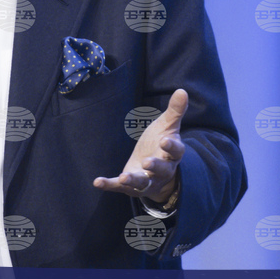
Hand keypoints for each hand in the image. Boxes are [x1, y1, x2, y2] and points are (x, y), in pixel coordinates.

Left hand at [93, 89, 186, 203]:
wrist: (156, 172)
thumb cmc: (161, 144)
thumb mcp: (167, 127)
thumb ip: (174, 111)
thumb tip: (182, 90)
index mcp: (172, 154)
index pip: (175, 151)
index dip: (171, 146)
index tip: (165, 140)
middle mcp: (162, 170)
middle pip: (161, 170)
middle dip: (155, 166)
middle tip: (147, 162)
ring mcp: (146, 180)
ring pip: (142, 182)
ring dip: (134, 180)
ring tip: (125, 177)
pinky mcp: (131, 187)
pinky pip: (120, 187)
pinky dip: (109, 185)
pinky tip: (97, 182)